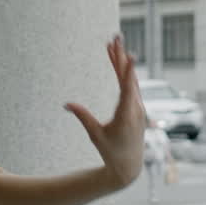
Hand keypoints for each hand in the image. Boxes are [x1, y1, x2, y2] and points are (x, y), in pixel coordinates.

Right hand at [65, 35, 145, 189]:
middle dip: (120, 57)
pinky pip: (132, 86)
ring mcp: (139, 108)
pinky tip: (120, 60)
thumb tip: (66, 104)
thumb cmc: (110, 151)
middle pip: (128, 78)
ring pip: (131, 80)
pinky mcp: (138, 108)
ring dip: (121, 62)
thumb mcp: (95, 135)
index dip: (128, 70)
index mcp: (126, 115)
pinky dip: (126, 73)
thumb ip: (83, 117)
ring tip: (113, 44)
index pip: (127, 88)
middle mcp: (136, 109)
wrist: (129, 166)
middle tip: (114, 38)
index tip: (129, 54)